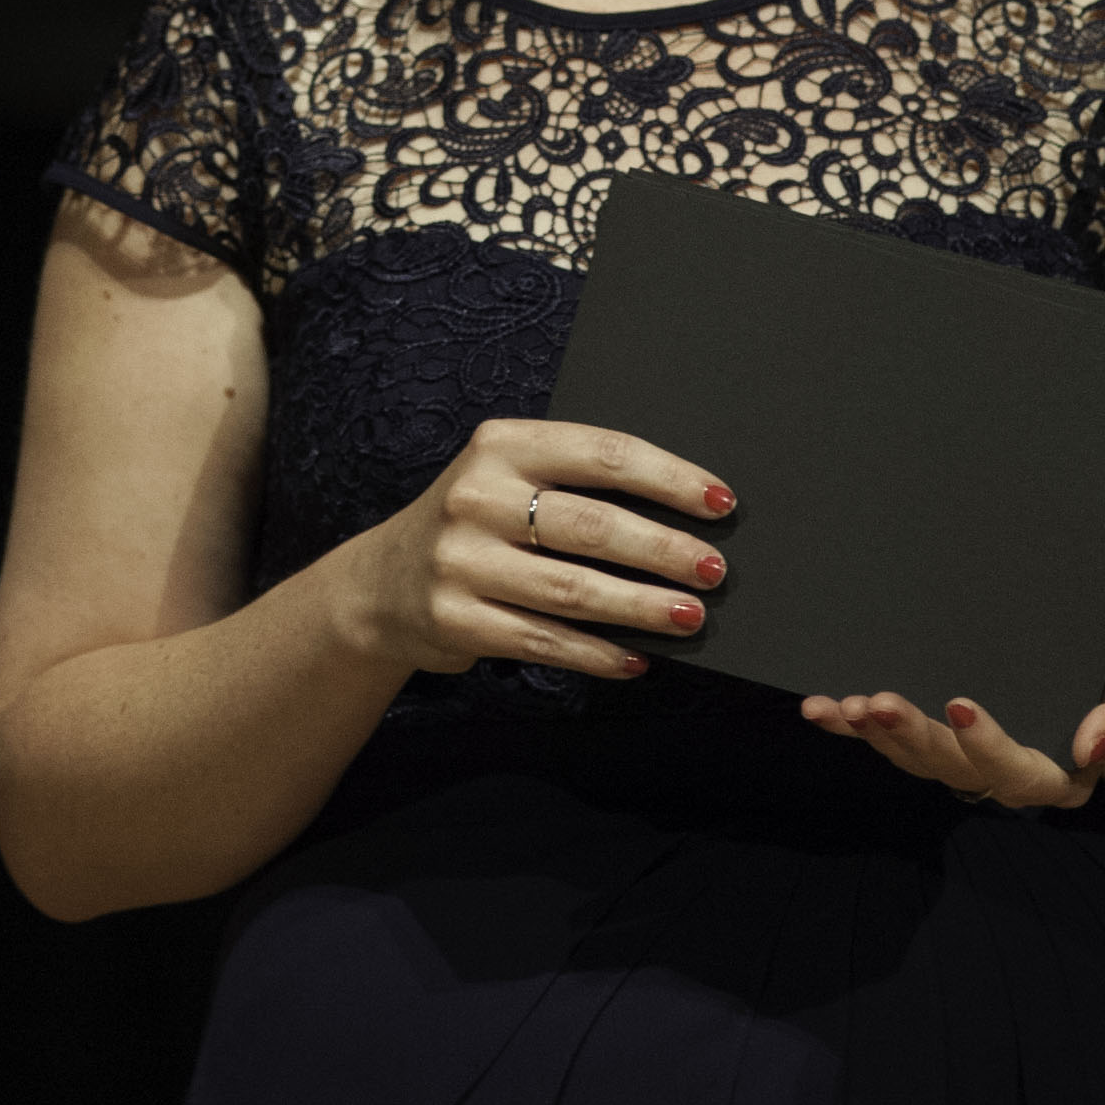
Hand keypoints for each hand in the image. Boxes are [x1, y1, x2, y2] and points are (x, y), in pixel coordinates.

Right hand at [336, 418, 735, 679]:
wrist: (383, 584)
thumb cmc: (477, 524)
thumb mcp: (508, 479)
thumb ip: (577, 484)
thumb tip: (683, 517)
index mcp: (501, 445)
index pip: (602, 454)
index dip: (669, 479)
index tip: (721, 503)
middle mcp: (476, 497)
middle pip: (592, 525)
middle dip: (664, 550)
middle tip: (714, 569)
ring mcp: (462, 562)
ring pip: (572, 590)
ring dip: (641, 608)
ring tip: (692, 617)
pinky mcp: (457, 620)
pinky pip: (544, 641)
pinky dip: (597, 655)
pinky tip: (637, 659)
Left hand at [801, 614, 1104, 807]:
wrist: (1101, 659)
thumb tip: (1094, 746)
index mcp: (1056, 776)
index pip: (1018, 771)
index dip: (987, 745)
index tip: (959, 705)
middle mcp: (1003, 779)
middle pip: (952, 769)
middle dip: (911, 737)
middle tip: (878, 703)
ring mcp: (963, 762)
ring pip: (913, 761)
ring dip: (873, 736)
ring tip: (841, 707)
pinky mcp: (933, 739)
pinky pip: (891, 741)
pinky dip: (852, 727)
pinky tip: (820, 710)